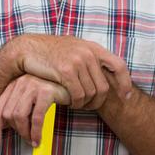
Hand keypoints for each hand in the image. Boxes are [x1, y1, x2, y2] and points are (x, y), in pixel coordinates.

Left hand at [0, 74, 69, 148]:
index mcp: (13, 85)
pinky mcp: (46, 91)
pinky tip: (38, 139)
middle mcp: (20, 83)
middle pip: (8, 114)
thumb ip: (18, 109)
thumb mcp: (31, 100)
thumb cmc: (51, 94)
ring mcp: (32, 85)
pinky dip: (36, 132)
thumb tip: (5, 129)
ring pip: (19, 116)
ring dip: (25, 133)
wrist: (72, 84)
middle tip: (26, 140)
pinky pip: (36, 117)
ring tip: (33, 140)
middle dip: (16, 132)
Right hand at [14, 34, 132, 108]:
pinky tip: (68, 102)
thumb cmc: (50, 51)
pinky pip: (78, 95)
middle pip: (103, 87)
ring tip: (75, 103)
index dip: (125, 83)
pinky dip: (75, 103)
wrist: (28, 48)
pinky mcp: (65, 71)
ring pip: (91, 93)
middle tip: (88, 106)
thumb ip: (89, 57)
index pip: (118, 66)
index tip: (125, 96)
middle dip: (98, 101)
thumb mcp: (74, 48)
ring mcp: (77, 61)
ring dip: (84, 103)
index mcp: (92, 47)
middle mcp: (88, 53)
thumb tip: (104, 72)